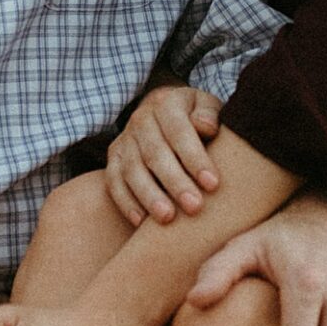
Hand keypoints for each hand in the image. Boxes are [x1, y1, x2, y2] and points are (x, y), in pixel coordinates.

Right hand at [105, 85, 222, 226]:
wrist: (166, 116)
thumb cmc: (197, 118)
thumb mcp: (208, 108)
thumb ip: (209, 115)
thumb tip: (205, 126)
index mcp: (166, 103)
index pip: (179, 130)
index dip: (195, 158)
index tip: (213, 184)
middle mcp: (141, 119)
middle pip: (155, 153)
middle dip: (175, 182)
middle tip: (194, 207)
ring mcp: (124, 140)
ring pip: (132, 170)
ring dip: (149, 195)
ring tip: (167, 218)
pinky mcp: (113, 160)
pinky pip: (114, 183)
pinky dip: (126, 203)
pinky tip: (141, 222)